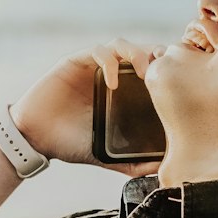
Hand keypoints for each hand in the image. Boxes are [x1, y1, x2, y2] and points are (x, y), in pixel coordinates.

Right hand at [10, 37, 166, 177]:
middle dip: (156, 56)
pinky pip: (98, 52)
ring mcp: (93, 66)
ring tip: (143, 72)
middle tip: (166, 71)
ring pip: (122, 45)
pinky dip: (109, 62)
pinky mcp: (76, 61)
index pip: (150, 71)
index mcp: (122, 92)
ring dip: (136, 53)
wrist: (37, 139)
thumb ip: (131, 163)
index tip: (180, 81)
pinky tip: (112, 82)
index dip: (165, 70)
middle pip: (141, 51)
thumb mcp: (107, 155)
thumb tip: (161, 172)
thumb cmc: (70, 143)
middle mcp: (110, 74)